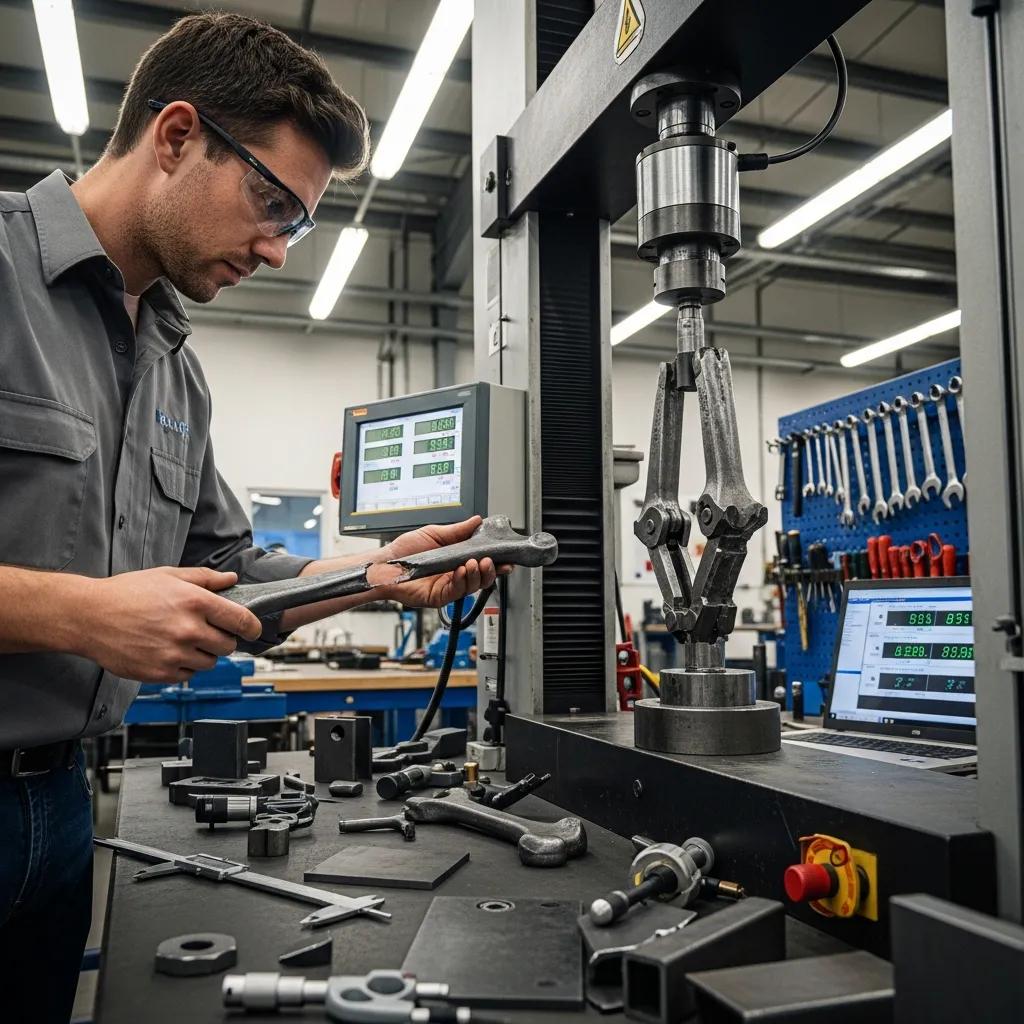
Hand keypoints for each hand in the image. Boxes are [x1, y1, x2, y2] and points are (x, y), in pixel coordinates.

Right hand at [76, 567, 262, 682]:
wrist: (89, 616)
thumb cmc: (127, 593)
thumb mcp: (169, 575)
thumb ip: (205, 578)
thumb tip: (231, 579)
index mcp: (195, 602)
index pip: (242, 621)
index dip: (252, 627)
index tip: (252, 629)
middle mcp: (188, 630)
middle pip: (228, 646)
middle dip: (222, 639)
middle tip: (205, 630)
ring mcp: (174, 654)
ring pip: (210, 663)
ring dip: (203, 654)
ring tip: (181, 639)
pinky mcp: (160, 673)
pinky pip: (187, 675)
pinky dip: (183, 666)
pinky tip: (167, 651)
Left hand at [380, 515, 510, 608]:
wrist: (385, 564)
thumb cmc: (405, 551)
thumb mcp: (435, 534)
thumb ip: (458, 530)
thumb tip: (477, 520)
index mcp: (456, 560)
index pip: (481, 563)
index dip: (495, 561)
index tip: (506, 557)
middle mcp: (454, 575)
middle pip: (481, 577)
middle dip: (491, 570)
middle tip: (491, 560)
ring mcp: (447, 587)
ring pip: (472, 586)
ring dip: (478, 575)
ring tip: (475, 563)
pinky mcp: (438, 597)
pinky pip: (456, 592)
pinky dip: (462, 581)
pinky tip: (462, 571)